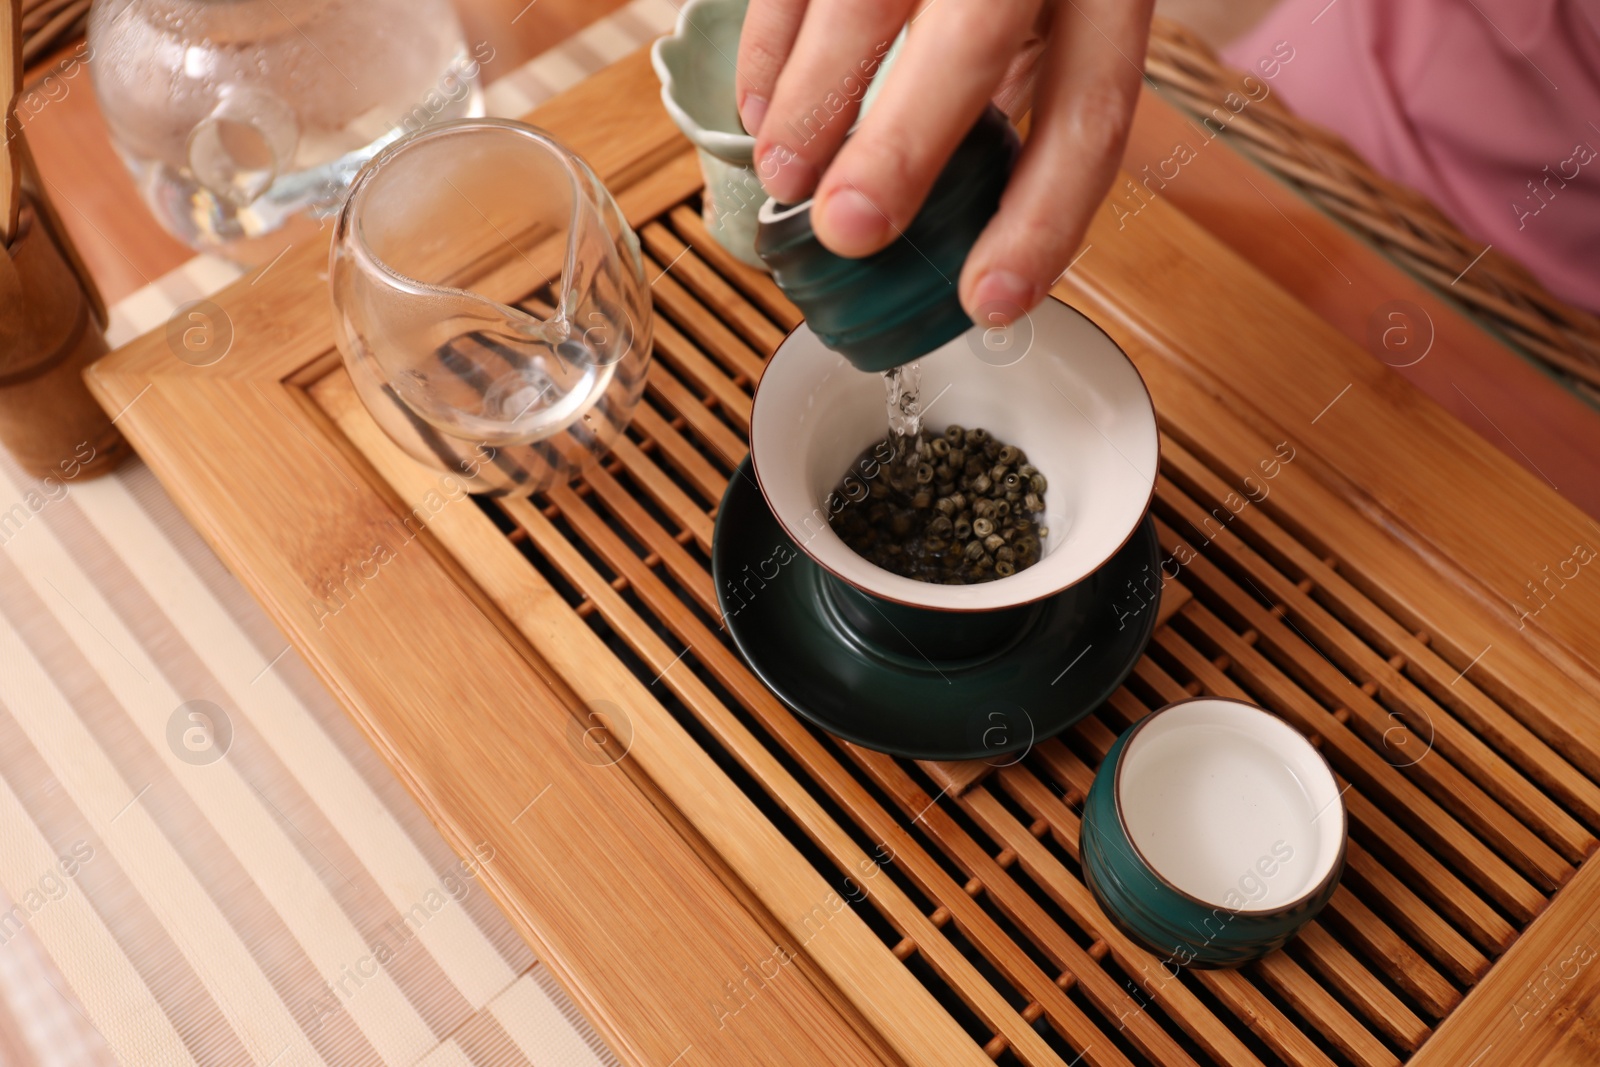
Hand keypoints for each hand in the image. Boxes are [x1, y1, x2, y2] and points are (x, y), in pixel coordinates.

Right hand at [737, 0, 1153, 322]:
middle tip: (850, 232)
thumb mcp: (1068, 8)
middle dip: (903, 147)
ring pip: (865, 0)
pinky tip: (757, 110)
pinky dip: (768, 49)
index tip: (984, 301)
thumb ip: (1036, 86)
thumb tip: (985, 217)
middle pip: (976, 38)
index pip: (1089, 111)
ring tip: (783, 178)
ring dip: (812, 103)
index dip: (1041, 219)